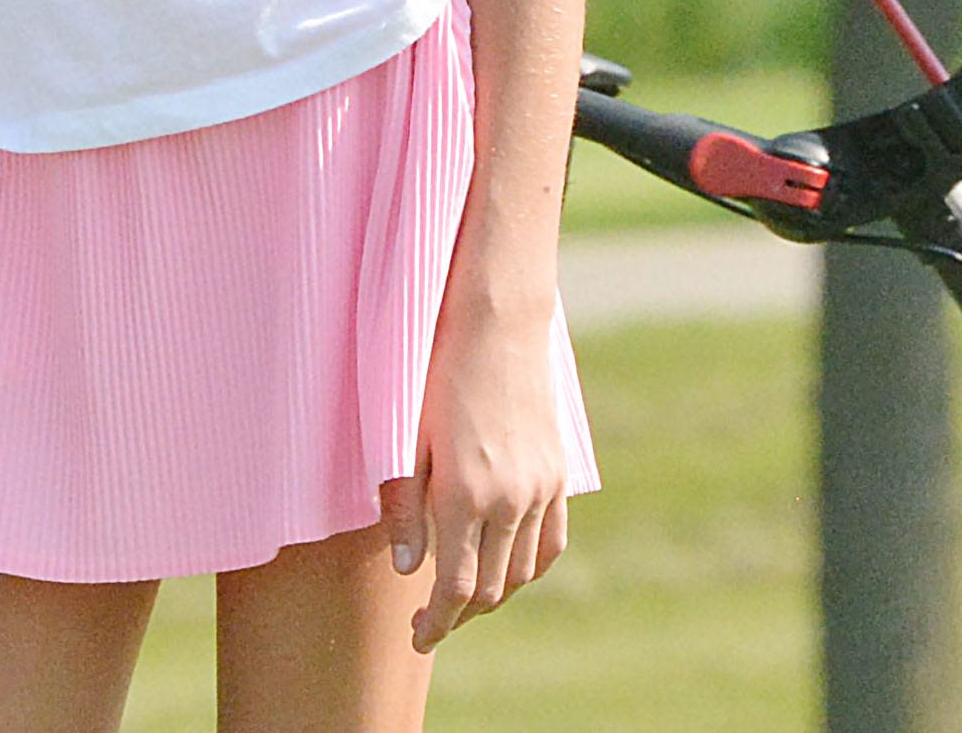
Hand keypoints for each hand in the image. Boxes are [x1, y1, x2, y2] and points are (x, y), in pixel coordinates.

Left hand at [382, 310, 571, 651]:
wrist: (496, 325)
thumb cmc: (435, 373)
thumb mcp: (405, 437)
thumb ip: (404, 505)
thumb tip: (408, 569)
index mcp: (464, 494)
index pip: (456, 587)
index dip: (437, 622)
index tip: (419, 636)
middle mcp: (508, 499)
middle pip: (490, 589)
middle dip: (459, 615)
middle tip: (431, 620)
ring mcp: (540, 488)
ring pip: (522, 572)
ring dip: (494, 596)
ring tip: (463, 598)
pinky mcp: (557, 475)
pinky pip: (550, 543)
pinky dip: (528, 568)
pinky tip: (507, 569)